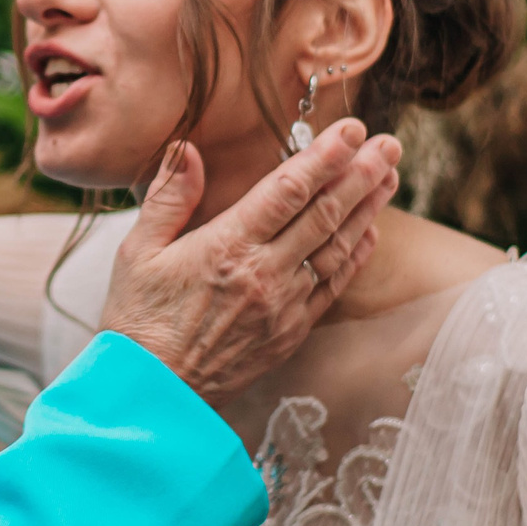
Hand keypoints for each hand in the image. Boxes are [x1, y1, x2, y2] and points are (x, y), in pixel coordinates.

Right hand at [97, 119, 401, 402]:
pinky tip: (370, 232)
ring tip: (389, 176)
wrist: (153, 395)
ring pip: (337, 248)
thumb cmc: (138, 320)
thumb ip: (169, 197)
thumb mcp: (137, 251)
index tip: (350, 130)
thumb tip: (187, 149)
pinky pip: (332, 287)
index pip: (287, 190)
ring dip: (367, 210)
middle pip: (324, 214)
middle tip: (389, 144)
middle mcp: (264, 274)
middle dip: (361, 174)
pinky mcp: (291, 332)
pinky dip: (355, 257)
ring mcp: (283, 306)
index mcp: (226, 247)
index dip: (323, 156)